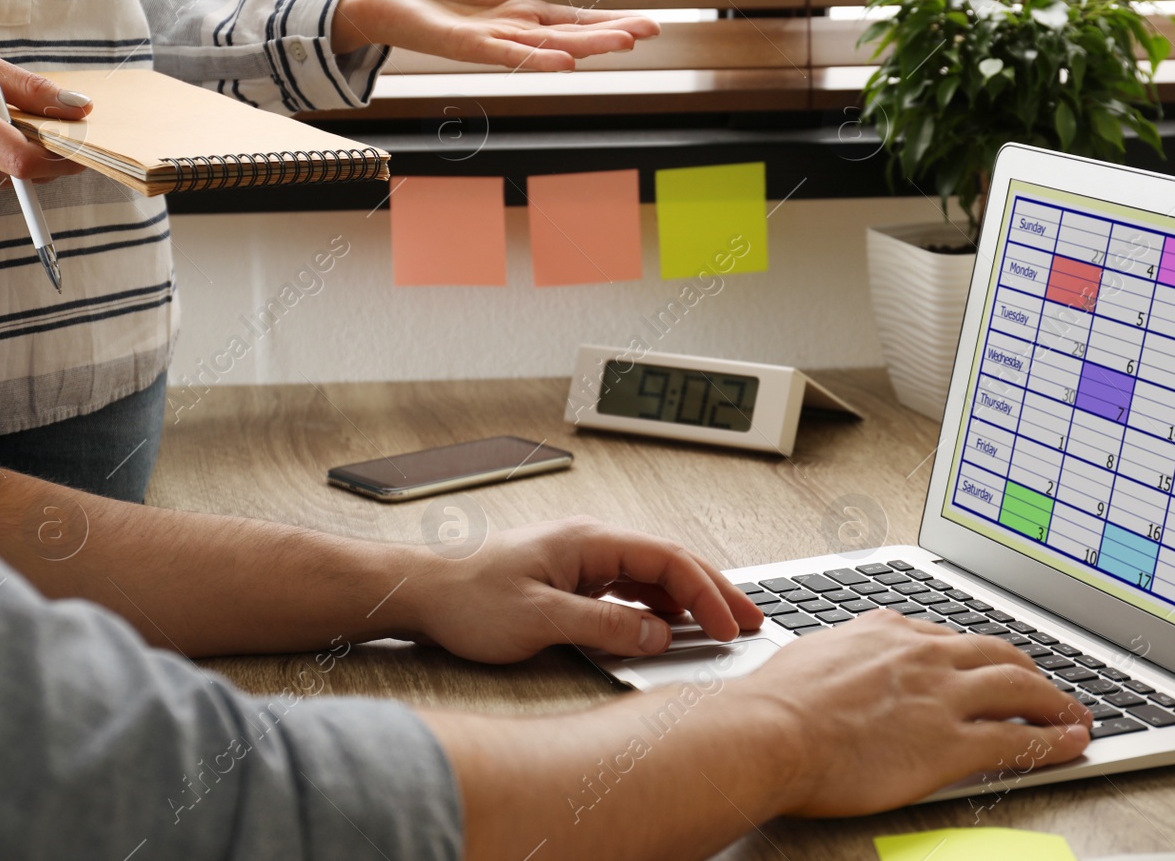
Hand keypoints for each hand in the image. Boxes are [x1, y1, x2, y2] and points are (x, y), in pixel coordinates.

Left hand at [330, 0, 659, 70]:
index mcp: (521, 11)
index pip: (575, 19)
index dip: (611, 22)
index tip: (648, 25)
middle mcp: (513, 31)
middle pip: (571, 35)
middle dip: (610, 35)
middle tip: (648, 34)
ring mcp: (493, 40)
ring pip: (548, 46)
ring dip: (586, 47)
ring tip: (622, 44)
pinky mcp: (466, 45)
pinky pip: (508, 53)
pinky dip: (538, 57)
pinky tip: (565, 60)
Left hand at [398, 516, 763, 663]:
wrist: (422, 592)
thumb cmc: (468, 598)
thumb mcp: (540, 619)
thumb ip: (604, 627)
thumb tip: (659, 635)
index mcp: (589, 540)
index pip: (666, 560)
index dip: (706, 592)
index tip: (730, 625)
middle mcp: (591, 542)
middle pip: (669, 561)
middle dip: (714, 590)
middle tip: (752, 620)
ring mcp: (582, 559)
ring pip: (652, 574)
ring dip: (690, 599)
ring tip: (723, 625)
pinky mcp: (572, 578)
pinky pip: (630, 588)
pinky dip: (659, 606)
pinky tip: (672, 625)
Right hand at [740, 610, 1091, 815]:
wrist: (771, 732)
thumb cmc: (775, 704)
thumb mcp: (811, 657)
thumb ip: (839, 655)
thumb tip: (837, 662)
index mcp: (886, 632)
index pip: (947, 638)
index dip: (974, 655)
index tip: (984, 664)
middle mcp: (922, 655)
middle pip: (996, 653)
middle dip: (1028, 668)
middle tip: (1044, 685)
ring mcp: (941, 697)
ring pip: (1019, 687)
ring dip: (1054, 701)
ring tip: (1073, 714)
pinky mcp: (951, 743)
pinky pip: (1017, 739)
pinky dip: (1053, 741)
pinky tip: (1071, 744)